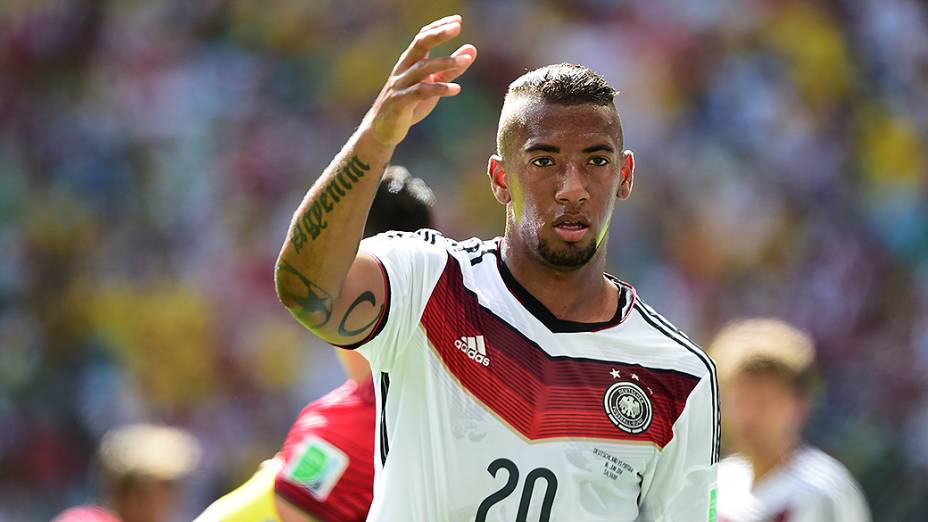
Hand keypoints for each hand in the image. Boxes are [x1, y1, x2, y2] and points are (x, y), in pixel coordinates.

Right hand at [363, 15, 476, 147]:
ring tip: (465, 60)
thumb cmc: (409, 105)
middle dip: (438, 34)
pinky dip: (439, 89)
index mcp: (410, 62)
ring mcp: (400, 85)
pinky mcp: (400, 102)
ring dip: (445, 62)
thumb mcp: (433, 84)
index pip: (423, 37)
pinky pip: (420, 92)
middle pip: (420, 45)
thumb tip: (472, 49)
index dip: (439, 27)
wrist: (383, 130)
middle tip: (457, 27)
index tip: (457, 21)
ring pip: (422, 68)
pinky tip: (457, 90)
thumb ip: (451, 69)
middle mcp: (404, 69)